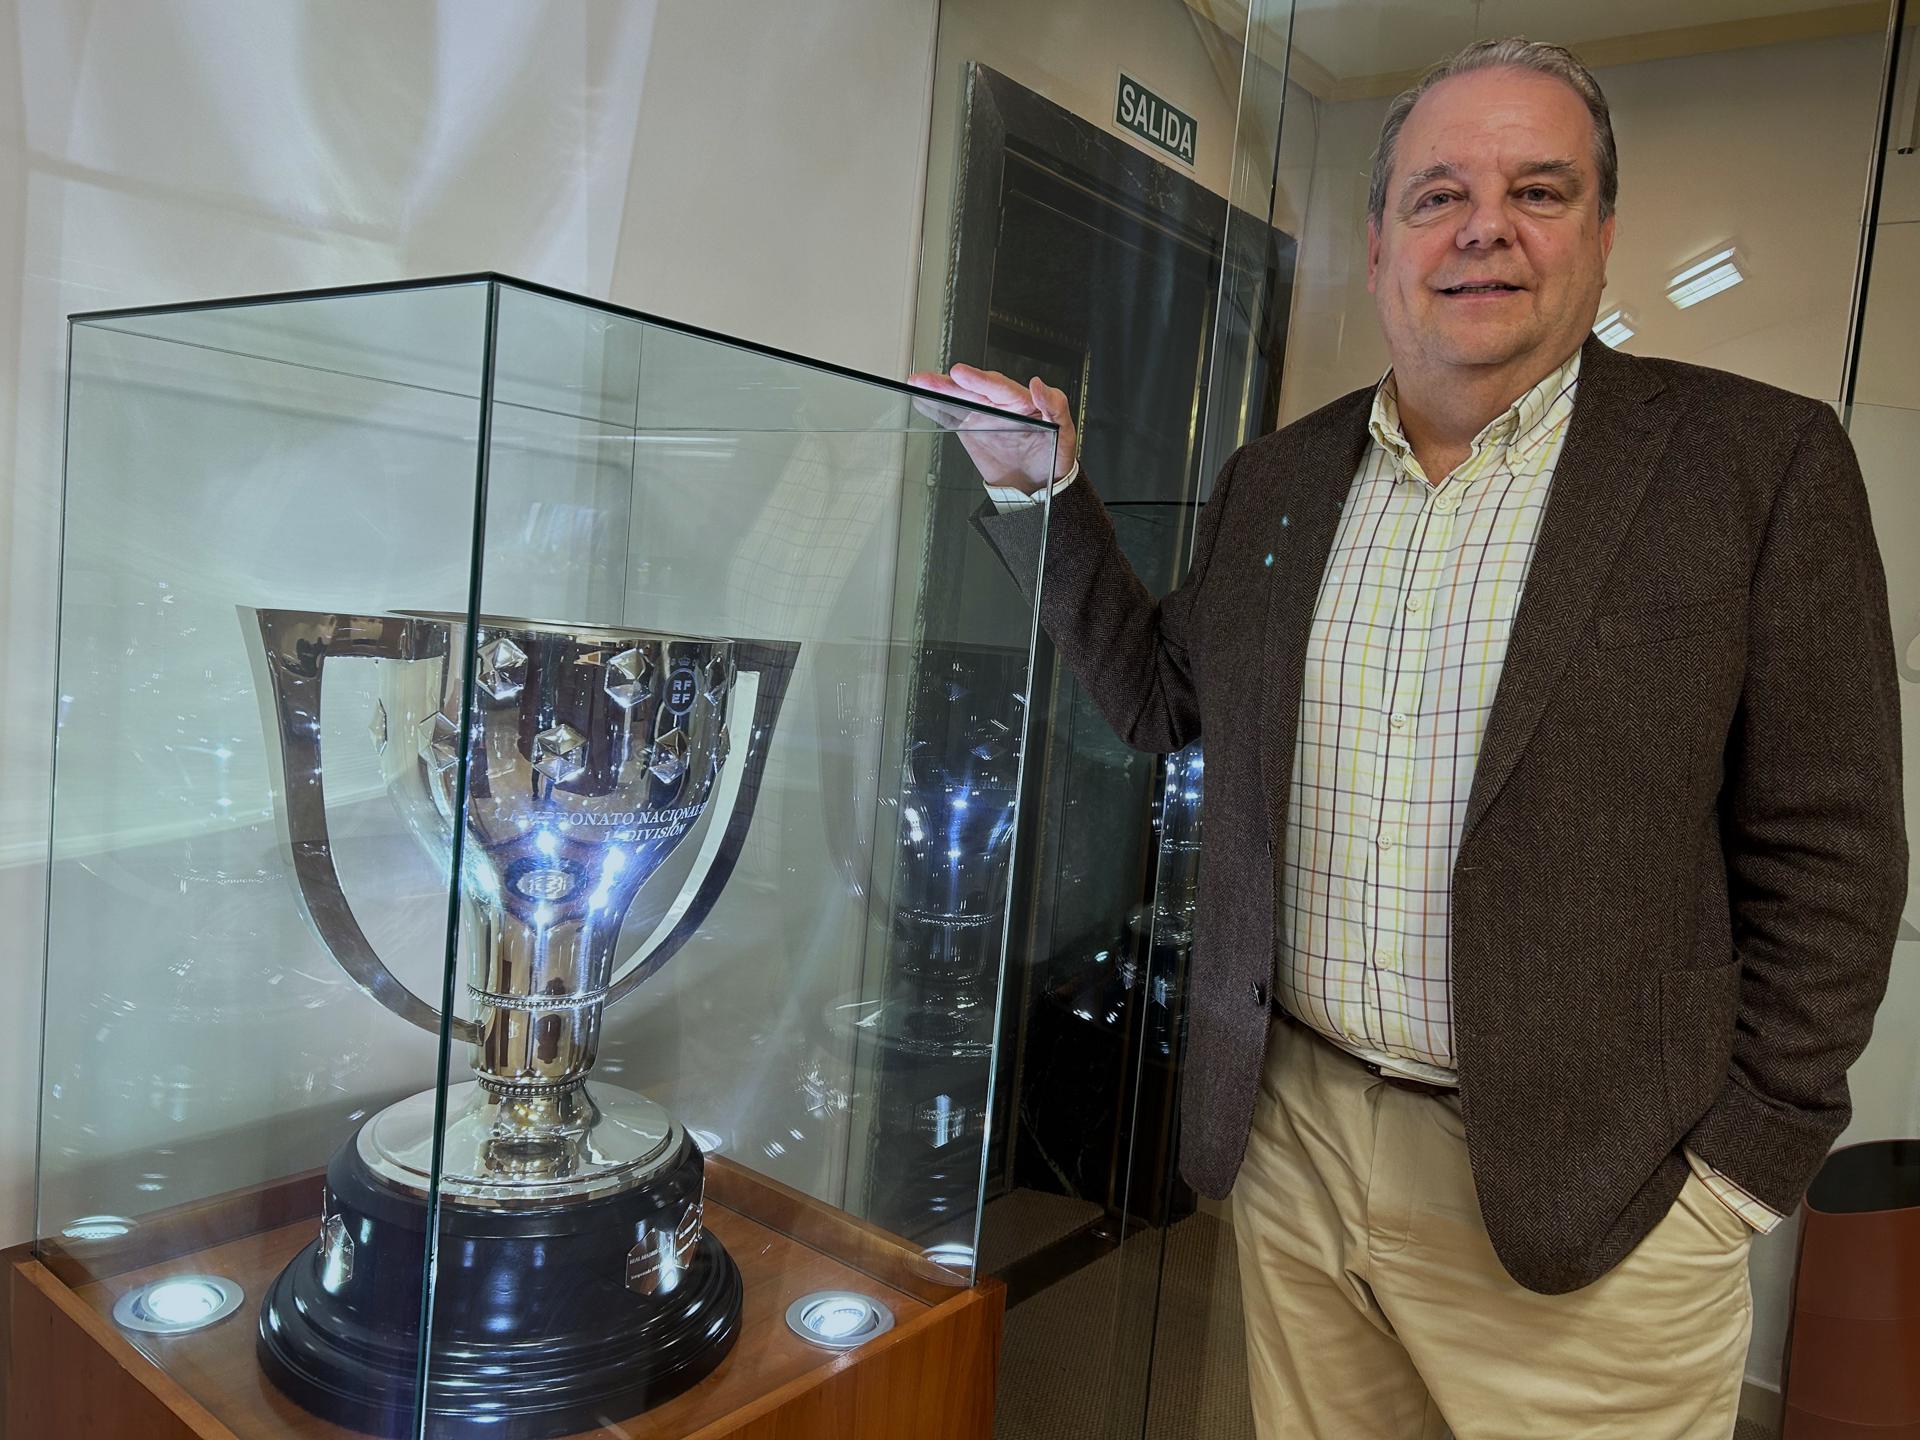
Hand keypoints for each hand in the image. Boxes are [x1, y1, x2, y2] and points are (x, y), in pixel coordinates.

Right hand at [905, 365, 1077, 495]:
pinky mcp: (972, 428)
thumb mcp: (1065, 431)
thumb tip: (1039, 385)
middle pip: (972, 389)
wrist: (1040, 483)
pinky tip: (921, 399)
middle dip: (949, 383)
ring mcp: (984, 415)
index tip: (961, 374)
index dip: (978, 380)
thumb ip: (1055, 405)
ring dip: (938, 390)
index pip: (999, 387)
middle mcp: (1000, 403)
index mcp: (1022, 400)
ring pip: (959, 398)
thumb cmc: (1055, 454)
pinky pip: (953, 415)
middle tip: (928, 379)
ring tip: (918, 382)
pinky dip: (936, 408)